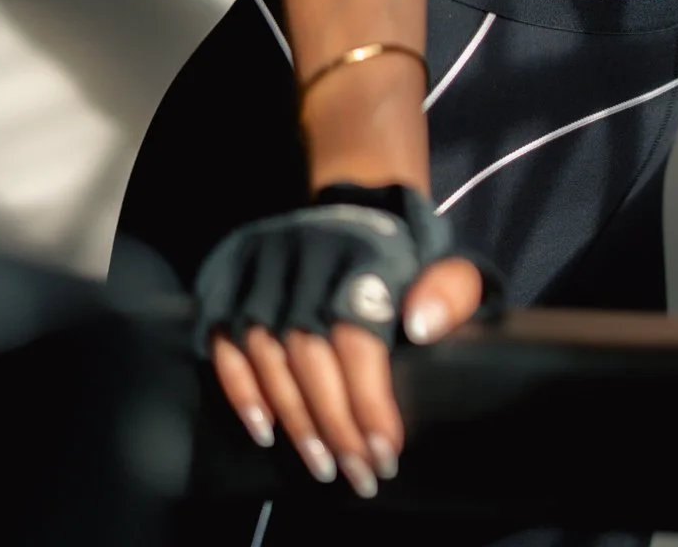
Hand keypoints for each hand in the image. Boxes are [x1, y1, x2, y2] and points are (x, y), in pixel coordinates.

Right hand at [198, 185, 488, 497]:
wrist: (356, 202)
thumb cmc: (404, 252)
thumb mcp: (446, 259)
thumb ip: (450, 289)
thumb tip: (421, 327)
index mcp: (363, 254)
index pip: (358, 340)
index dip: (370, 402)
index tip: (387, 452)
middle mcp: (307, 261)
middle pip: (314, 358)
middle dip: (337, 427)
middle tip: (359, 477)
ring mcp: (265, 272)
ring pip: (272, 359)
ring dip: (296, 421)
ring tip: (323, 467)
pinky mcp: (232, 281)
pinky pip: (226, 345)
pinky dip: (242, 391)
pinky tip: (265, 432)